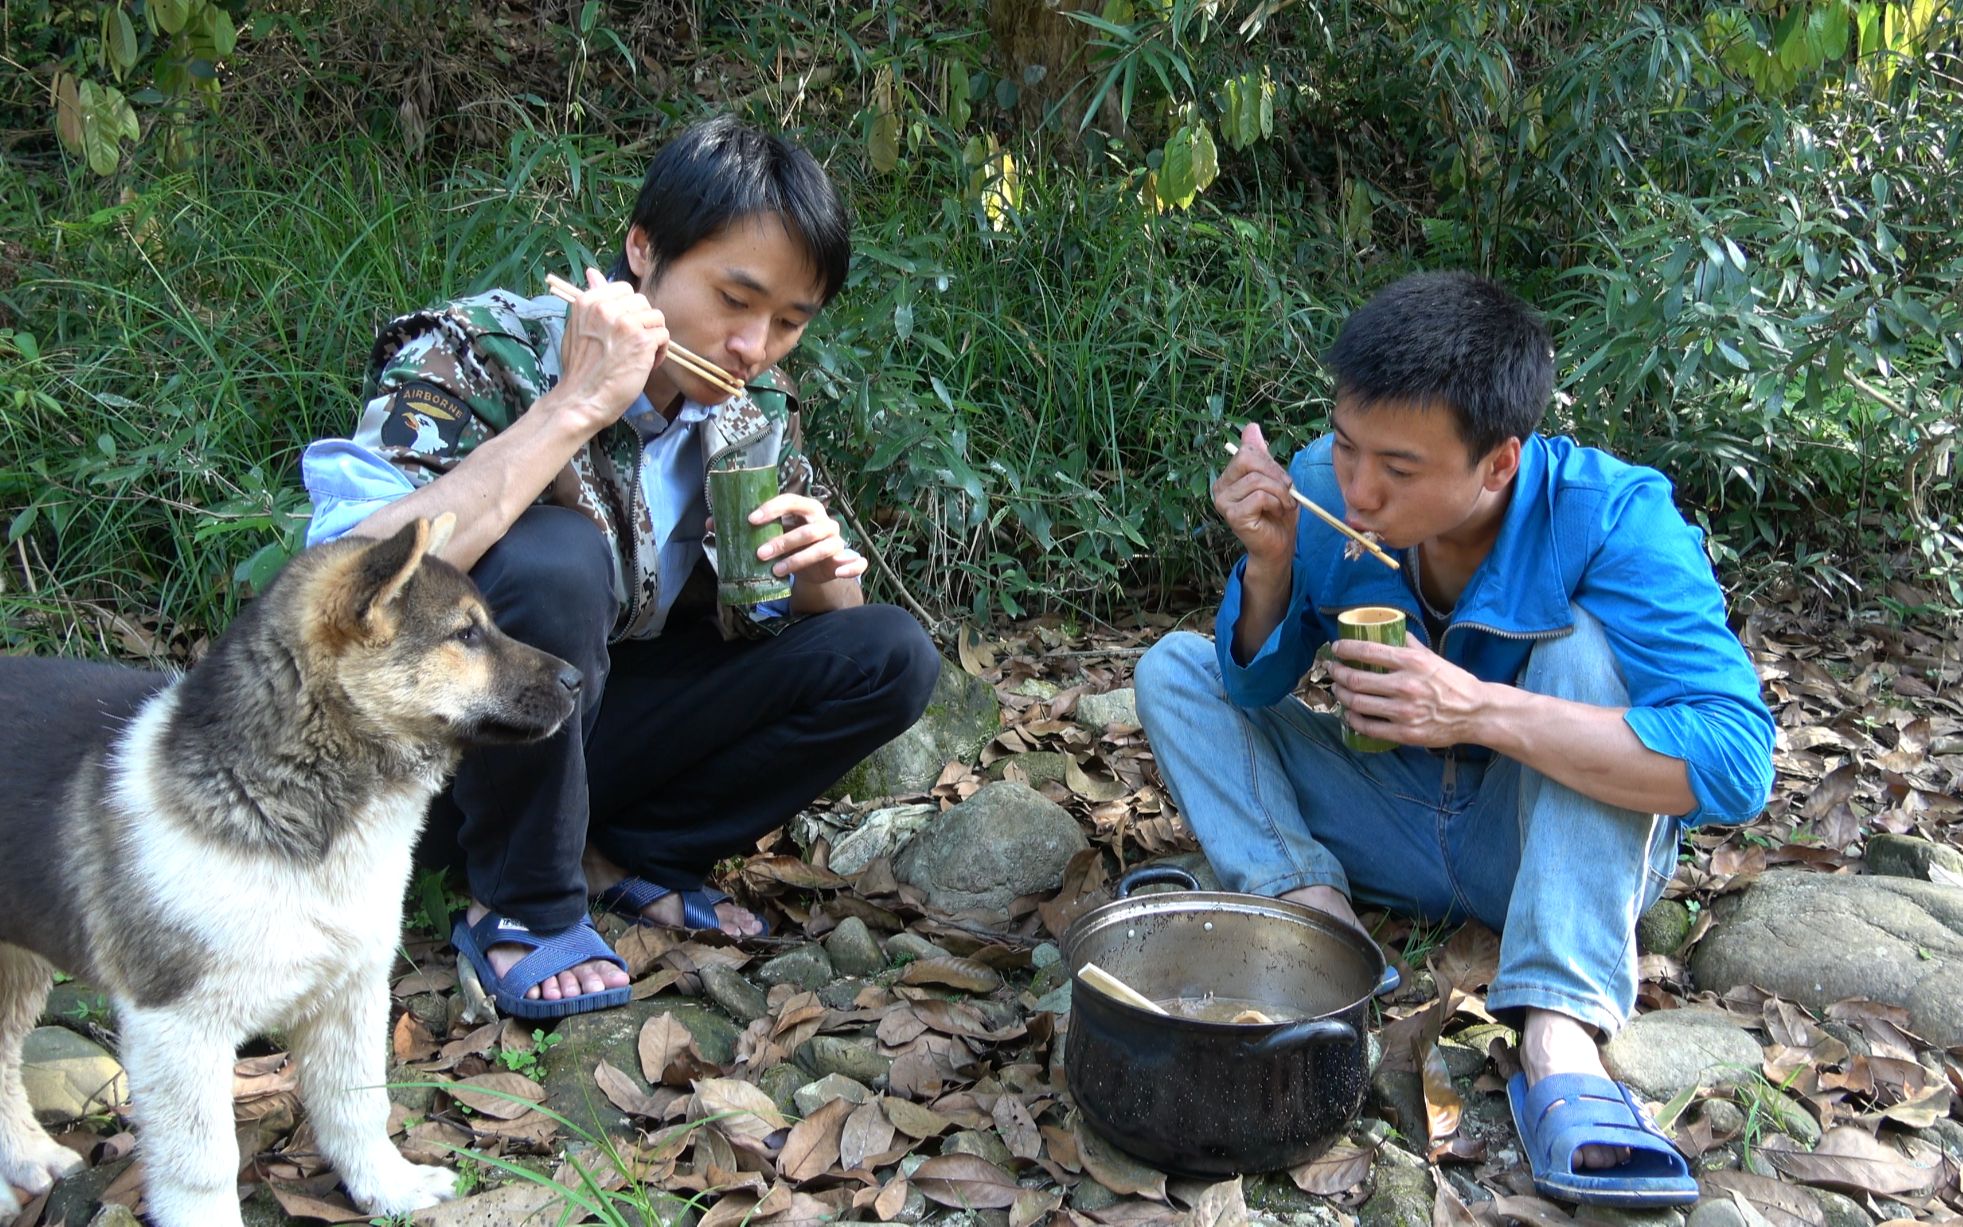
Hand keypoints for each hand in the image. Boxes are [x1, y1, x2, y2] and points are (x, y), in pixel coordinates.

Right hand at [541, 267, 668, 433]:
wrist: (581, 400)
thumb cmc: (581, 369)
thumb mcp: (578, 327)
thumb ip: (591, 300)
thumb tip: (594, 272)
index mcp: (588, 301)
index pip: (624, 289)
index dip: (629, 311)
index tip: (620, 332)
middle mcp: (606, 307)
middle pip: (643, 302)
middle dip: (642, 324)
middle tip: (630, 347)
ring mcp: (625, 323)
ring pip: (656, 318)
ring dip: (652, 338)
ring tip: (638, 357)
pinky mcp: (642, 340)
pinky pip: (664, 336)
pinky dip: (660, 353)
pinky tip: (645, 365)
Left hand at [746, 492, 867, 586]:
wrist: (814, 567)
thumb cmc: (792, 545)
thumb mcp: (776, 534)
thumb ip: (753, 528)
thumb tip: (715, 524)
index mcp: (808, 509)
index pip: (792, 501)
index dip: (772, 508)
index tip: (751, 520)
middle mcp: (825, 523)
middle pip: (807, 530)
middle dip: (782, 542)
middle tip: (759, 554)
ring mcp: (837, 541)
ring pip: (822, 549)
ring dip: (797, 560)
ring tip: (775, 571)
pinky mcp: (846, 560)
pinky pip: (856, 562)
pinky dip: (850, 567)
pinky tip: (838, 573)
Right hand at [1213, 421, 1297, 574]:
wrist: (1279, 546)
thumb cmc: (1277, 514)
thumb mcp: (1274, 479)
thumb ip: (1261, 456)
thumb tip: (1251, 427)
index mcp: (1228, 477)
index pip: (1246, 452)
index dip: (1270, 463)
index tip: (1283, 481)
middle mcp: (1220, 488)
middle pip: (1248, 460)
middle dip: (1275, 474)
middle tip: (1287, 492)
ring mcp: (1224, 502)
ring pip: (1257, 480)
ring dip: (1280, 492)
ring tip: (1285, 505)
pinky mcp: (1233, 515)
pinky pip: (1259, 496)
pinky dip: (1276, 502)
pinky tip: (1278, 512)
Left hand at [1329, 636, 1491, 748]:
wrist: (1476, 713)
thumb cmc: (1455, 682)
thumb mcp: (1434, 657)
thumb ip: (1411, 644)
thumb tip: (1393, 630)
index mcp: (1412, 662)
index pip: (1368, 651)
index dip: (1346, 649)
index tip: (1336, 648)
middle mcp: (1405, 685)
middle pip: (1356, 679)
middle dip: (1338, 673)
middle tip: (1332, 669)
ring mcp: (1403, 711)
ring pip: (1358, 703)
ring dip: (1341, 695)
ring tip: (1338, 690)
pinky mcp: (1405, 732)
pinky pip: (1369, 727)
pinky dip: (1353, 719)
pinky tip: (1349, 713)